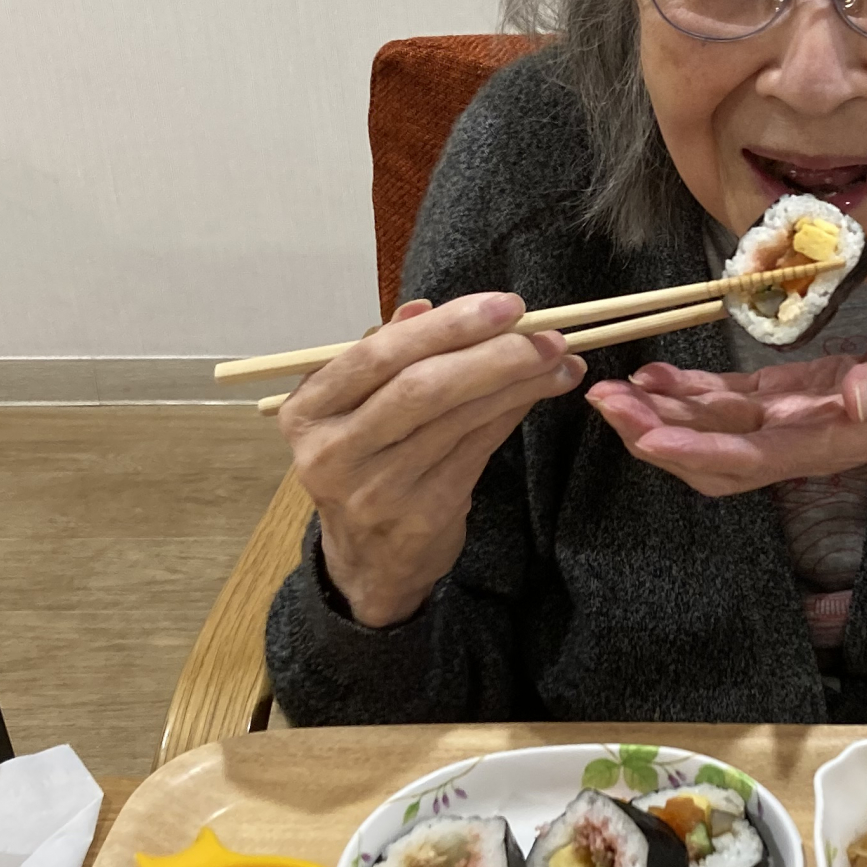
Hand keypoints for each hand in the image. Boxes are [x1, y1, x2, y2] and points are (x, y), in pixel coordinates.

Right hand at [280, 295, 584, 625]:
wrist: (366, 560)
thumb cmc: (362, 463)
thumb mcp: (351, 410)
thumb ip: (383, 358)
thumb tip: (422, 308)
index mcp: (308, 411)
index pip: (378, 355)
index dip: (446, 326)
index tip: (504, 306)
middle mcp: (334, 452)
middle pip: (421, 388)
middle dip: (492, 353)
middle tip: (545, 333)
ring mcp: (378, 489)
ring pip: (459, 418)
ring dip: (518, 381)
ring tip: (559, 358)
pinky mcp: (423, 513)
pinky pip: (478, 448)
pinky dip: (513, 411)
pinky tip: (541, 390)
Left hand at [586, 330, 866, 508]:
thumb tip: (856, 398)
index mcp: (823, 441)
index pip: (747, 457)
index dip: (694, 449)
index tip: (647, 437)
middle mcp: (794, 441)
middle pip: (710, 452)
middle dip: (654, 434)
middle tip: (604, 405)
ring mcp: (785, 423)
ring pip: (708, 428)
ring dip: (656, 413)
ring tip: (610, 391)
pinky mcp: (783, 400)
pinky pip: (723, 403)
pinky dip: (685, 391)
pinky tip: (652, 376)